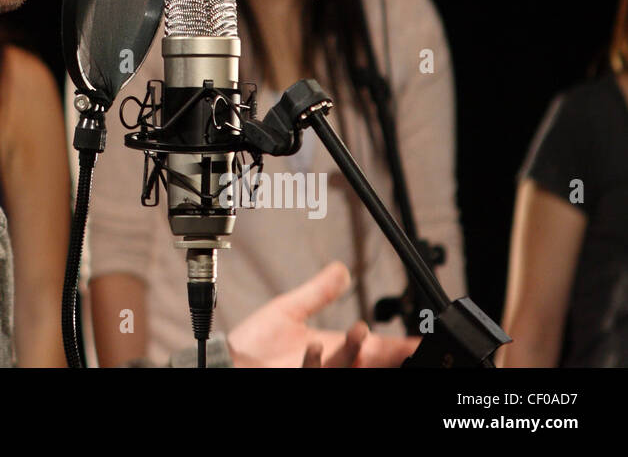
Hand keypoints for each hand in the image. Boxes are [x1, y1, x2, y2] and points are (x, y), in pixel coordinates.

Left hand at [227, 261, 420, 366]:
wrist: (230, 361)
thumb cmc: (257, 343)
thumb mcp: (290, 310)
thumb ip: (318, 293)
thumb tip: (341, 270)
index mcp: (336, 349)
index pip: (377, 348)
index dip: (401, 345)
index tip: (419, 341)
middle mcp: (333, 365)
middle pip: (372, 362)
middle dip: (389, 353)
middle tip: (404, 344)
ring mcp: (320, 374)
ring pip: (347, 367)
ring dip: (355, 351)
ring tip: (360, 330)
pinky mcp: (304, 379)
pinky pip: (316, 373)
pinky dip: (318, 361)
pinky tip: (315, 347)